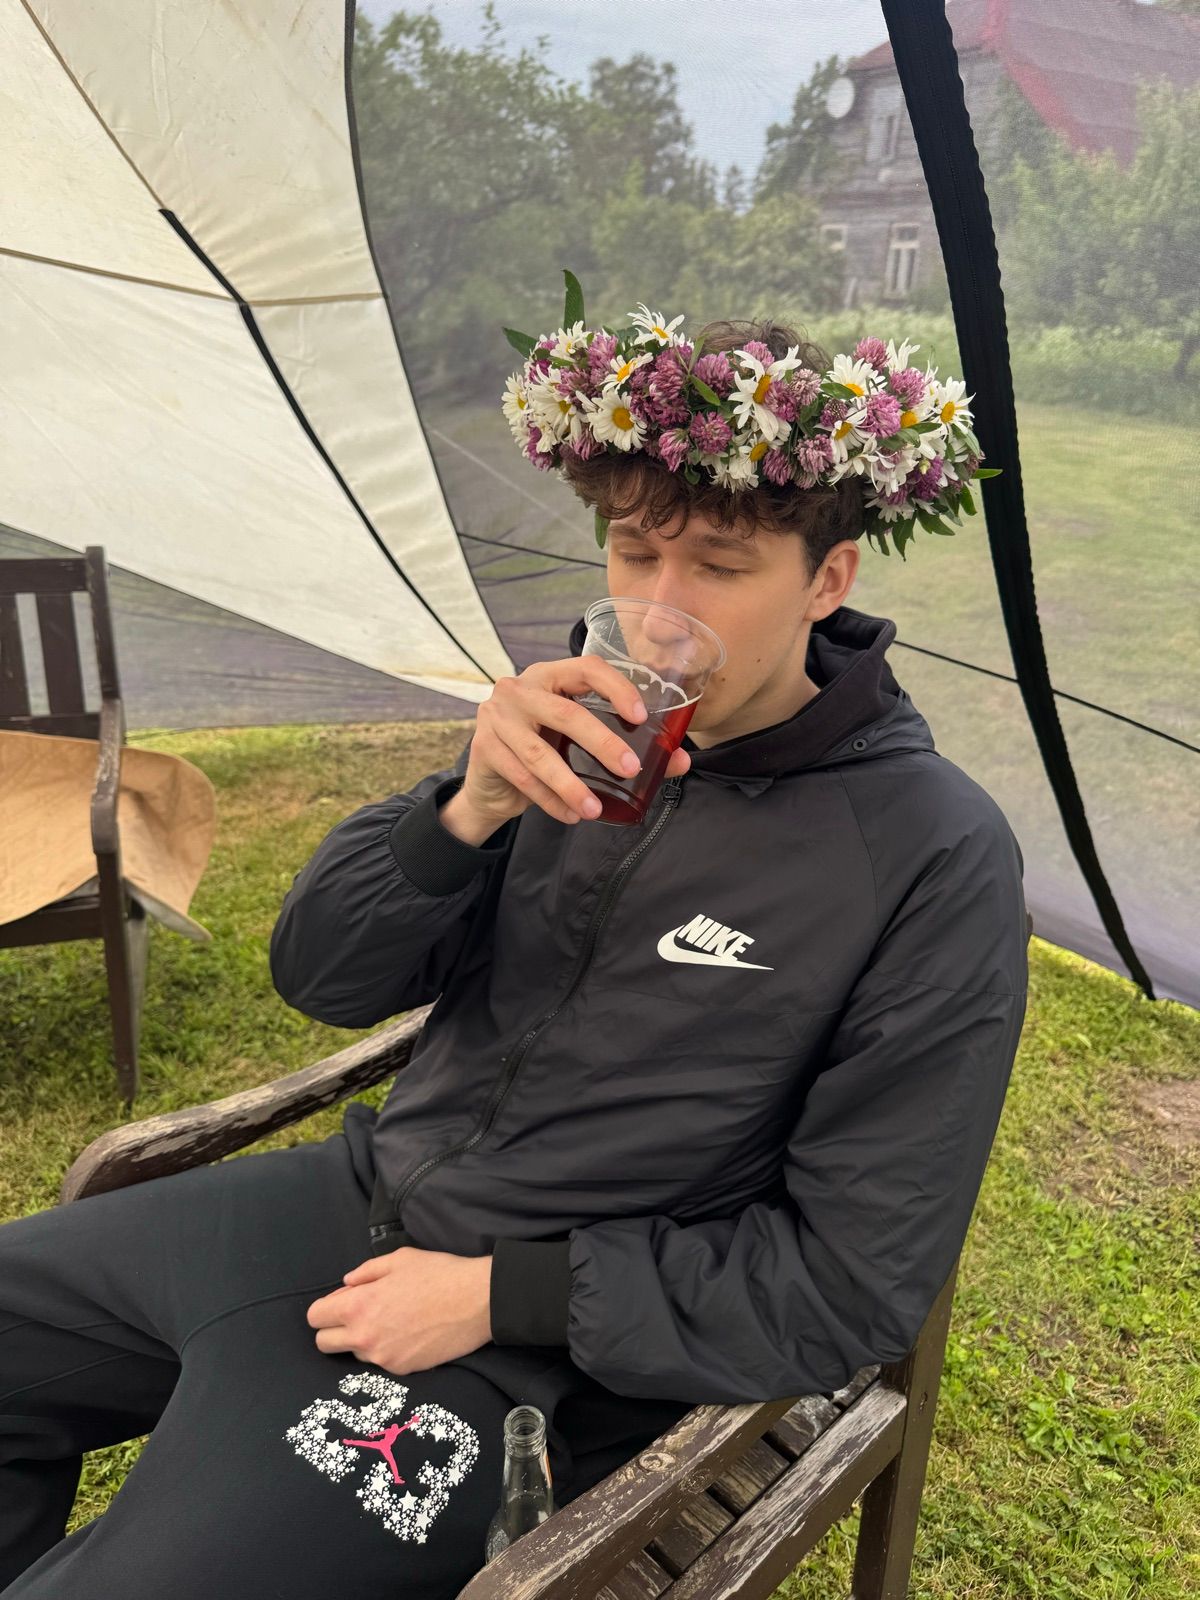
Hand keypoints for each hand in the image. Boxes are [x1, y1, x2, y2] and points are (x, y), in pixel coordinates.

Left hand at [306, 1247, 491, 1374]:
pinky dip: (386, 1349)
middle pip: (323, 1344)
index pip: (315, 1317)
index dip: (326, 1307)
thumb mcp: (399, 1259)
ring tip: (390, 1322)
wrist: (478, 1302)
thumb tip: (347, 1284)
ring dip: (361, 1340)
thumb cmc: (438, 1274)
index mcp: (359, 1306)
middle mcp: (364, 1337)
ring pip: (353, 1354)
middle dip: (333, 1329)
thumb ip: (366, 1272)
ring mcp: (383, 1358)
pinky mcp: (402, 1370)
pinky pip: (380, 1362)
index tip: (343, 1302)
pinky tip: (407, 1332)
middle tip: (359, 1315)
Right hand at [461, 656, 690, 829]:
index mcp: (550, 676)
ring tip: (595, 809)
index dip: (616, 688)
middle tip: (629, 769)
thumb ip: (626, 747)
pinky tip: (571, 814)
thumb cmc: (544, 752)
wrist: (491, 784)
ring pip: (540, 754)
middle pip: (566, 713)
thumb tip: (679, 761)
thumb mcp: (580, 744)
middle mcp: (520, 689)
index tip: (641, 716)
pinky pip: (522, 778)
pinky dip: (550, 800)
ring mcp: (497, 716)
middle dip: (602, 743)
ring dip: (571, 785)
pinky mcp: (484, 748)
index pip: (586, 668)